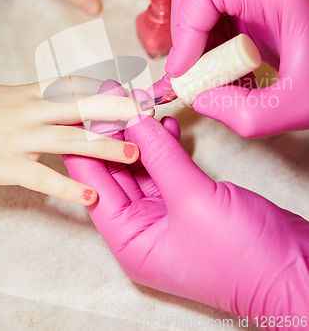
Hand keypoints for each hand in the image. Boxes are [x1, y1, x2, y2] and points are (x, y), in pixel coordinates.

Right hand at [0, 78, 152, 204]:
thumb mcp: (11, 95)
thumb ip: (42, 96)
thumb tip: (73, 93)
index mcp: (31, 93)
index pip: (75, 85)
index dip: (106, 88)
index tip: (133, 92)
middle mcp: (29, 111)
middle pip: (80, 107)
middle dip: (116, 111)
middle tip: (147, 116)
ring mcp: (19, 138)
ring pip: (69, 140)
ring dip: (103, 147)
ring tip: (132, 156)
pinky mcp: (7, 165)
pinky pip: (42, 178)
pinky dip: (67, 188)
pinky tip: (90, 196)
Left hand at [63, 111, 308, 327]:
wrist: (295, 271)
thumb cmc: (243, 256)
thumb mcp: (193, 201)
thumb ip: (161, 158)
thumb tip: (134, 121)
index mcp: (132, 241)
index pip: (94, 187)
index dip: (85, 147)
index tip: (79, 112)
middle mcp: (144, 229)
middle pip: (116, 174)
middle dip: (113, 134)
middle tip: (109, 96)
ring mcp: (168, 215)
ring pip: (143, 167)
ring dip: (140, 136)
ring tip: (134, 101)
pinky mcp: (191, 202)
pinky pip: (168, 169)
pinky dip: (165, 146)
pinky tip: (164, 123)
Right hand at [161, 0, 308, 136]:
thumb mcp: (296, 105)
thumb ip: (243, 112)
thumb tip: (200, 99)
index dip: (186, 26)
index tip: (185, 68)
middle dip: (186, 39)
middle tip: (192, 77)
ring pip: (201, 9)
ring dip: (195, 47)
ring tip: (209, 81)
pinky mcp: (255, 9)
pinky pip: (216, 21)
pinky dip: (208, 49)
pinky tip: (222, 75)